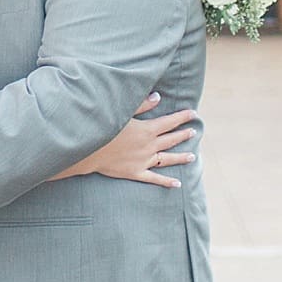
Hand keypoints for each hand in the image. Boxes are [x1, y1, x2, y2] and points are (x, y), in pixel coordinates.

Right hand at [56, 94, 197, 187]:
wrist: (88, 150)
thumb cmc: (103, 127)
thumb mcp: (122, 112)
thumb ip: (142, 105)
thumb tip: (158, 97)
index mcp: (147, 130)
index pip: (170, 122)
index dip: (183, 117)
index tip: (194, 113)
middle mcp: (149, 146)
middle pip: (171, 140)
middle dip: (183, 134)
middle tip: (193, 131)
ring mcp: (143, 161)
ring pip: (167, 159)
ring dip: (180, 157)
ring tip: (192, 156)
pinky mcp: (135, 173)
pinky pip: (154, 178)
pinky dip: (166, 182)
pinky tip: (177, 184)